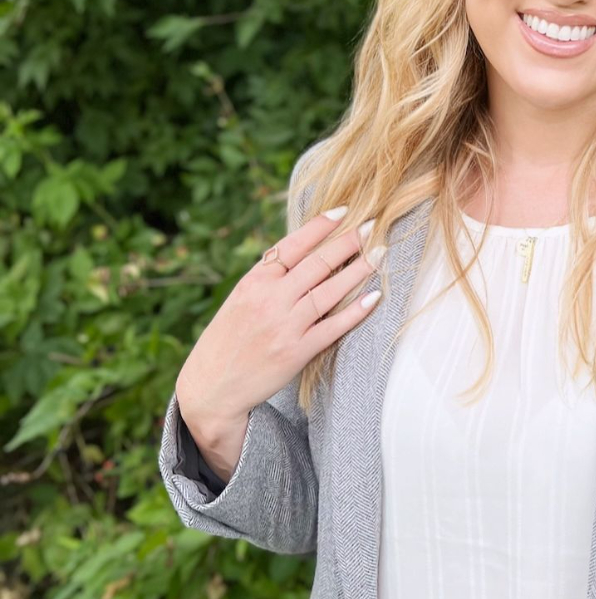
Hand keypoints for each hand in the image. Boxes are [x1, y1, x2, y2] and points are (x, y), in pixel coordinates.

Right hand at [176, 208, 383, 425]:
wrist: (211, 387)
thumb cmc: (228, 339)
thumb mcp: (241, 298)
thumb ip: (270, 277)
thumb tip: (304, 249)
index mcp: (254, 281)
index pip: (292, 245)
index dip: (320, 226)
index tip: (344, 211)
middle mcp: (270, 299)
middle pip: (317, 263)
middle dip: (349, 242)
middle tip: (374, 225)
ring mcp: (285, 326)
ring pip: (329, 291)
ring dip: (359, 270)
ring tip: (380, 253)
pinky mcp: (296, 352)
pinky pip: (332, 327)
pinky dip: (355, 311)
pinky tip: (374, 297)